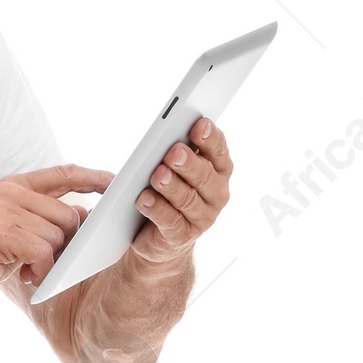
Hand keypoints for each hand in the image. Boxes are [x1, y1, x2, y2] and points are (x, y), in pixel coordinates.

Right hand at [0, 165, 113, 312]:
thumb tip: (81, 219)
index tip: (112, 182)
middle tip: (45, 262)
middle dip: (66, 244)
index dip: (91, 177)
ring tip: (29, 270)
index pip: (62, 174)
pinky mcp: (3, 234)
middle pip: (69, 214)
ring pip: (58, 236)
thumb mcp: (8, 227)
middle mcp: (10, 192)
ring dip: (50, 261)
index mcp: (13, 186)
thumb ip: (39, 218)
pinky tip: (27, 277)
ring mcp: (5, 211)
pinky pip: (45, 252)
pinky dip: (42, 271)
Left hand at [131, 117, 233, 267]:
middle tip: (174, 152)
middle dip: (188, 163)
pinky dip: (157, 209)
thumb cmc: (166, 193)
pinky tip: (145, 199)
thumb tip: (151, 143)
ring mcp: (202, 218)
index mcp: (217, 170)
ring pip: (187, 199)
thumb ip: (167, 152)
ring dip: (171, 186)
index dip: (210, 138)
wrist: (157, 237)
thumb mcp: (169, 168)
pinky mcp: (182, 236)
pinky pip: (171, 221)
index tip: (198, 125)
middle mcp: (215, 193)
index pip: (218, 150)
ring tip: (157, 175)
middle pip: (204, 175)